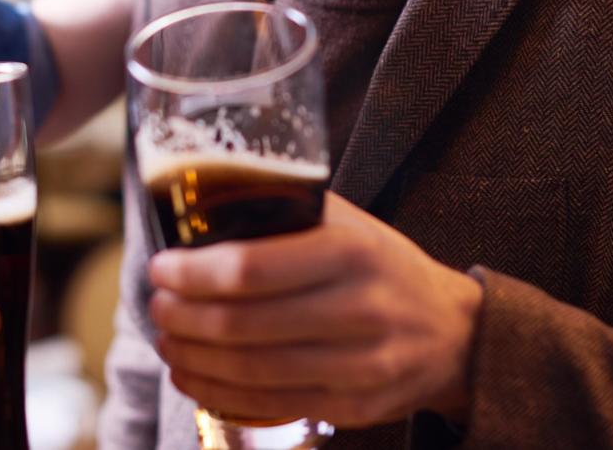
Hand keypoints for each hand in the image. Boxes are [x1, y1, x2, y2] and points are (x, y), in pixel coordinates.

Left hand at [147, 192, 482, 427]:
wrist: (455, 332)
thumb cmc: (383, 265)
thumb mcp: (348, 223)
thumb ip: (287, 213)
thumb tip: (203, 205)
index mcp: (350, 252)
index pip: (252, 268)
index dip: (194, 273)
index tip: (161, 269)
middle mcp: (358, 309)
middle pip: (244, 323)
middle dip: (184, 316)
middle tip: (157, 305)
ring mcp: (359, 365)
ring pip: (253, 369)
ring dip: (194, 357)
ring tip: (166, 339)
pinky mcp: (354, 407)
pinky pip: (272, 404)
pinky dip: (220, 392)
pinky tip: (193, 376)